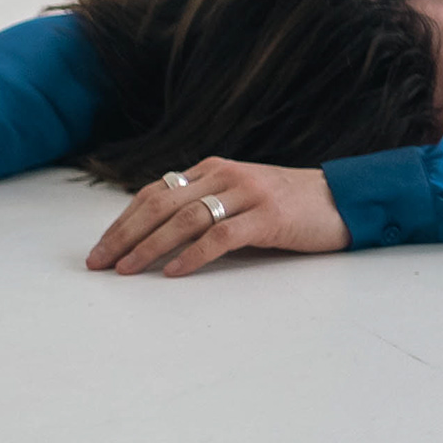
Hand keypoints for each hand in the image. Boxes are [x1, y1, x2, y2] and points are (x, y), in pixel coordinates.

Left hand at [86, 160, 349, 276]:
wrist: (341, 200)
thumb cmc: (287, 206)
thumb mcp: (239, 197)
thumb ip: (204, 206)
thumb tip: (154, 235)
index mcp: (213, 170)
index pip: (155, 193)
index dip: (123, 221)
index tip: (101, 248)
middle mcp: (226, 176)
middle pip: (162, 203)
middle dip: (125, 234)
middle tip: (100, 263)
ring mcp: (248, 193)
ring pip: (186, 219)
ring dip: (151, 246)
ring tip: (127, 270)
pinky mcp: (268, 217)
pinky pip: (222, 236)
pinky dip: (194, 254)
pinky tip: (175, 272)